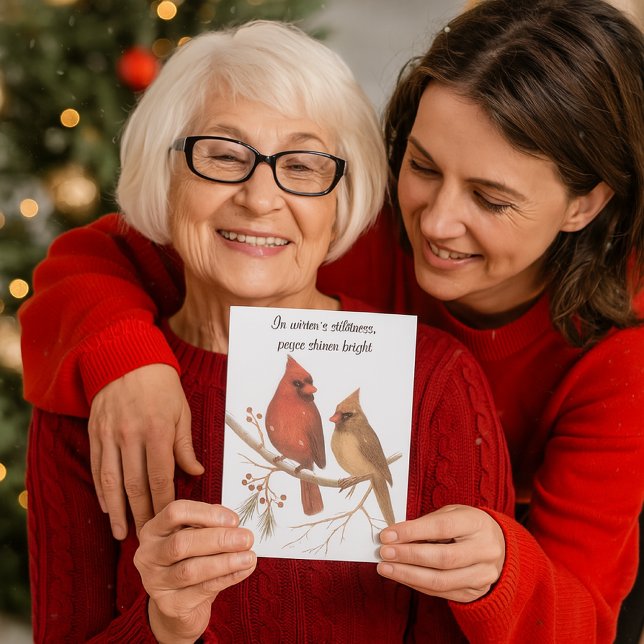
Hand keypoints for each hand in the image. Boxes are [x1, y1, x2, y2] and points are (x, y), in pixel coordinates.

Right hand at [89, 364, 203, 539]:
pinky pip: (96, 468)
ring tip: (122, 534)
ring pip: (111, 482)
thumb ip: (185, 445)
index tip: (168, 525)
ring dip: (117, 511)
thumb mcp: (181, 411)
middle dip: (142, 516)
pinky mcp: (95, 434)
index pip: (161, 477)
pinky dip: (101, 491)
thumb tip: (197, 474)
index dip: (164, 504)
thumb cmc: (161, 387)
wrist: (127, 358)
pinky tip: (106, 508)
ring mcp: (109, 436)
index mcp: (157, 431)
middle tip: (147, 540)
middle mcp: (131, 436)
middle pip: (135, 486)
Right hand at [134, 500, 255, 643]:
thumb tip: (233, 521)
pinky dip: (227, 578)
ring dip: (225, 561)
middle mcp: (148, 555)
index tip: (234, 519)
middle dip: (219, 539)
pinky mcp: (169, 605)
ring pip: (191, 570)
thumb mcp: (194, 536)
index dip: (206, 513)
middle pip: (181, 543)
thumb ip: (208, 524)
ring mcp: (155, 582)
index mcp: (153, 530)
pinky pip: (202, 590)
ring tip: (249, 556)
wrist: (178, 605)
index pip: (175, 513)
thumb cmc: (190, 560)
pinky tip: (243, 570)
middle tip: (246, 538)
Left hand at [377, 505, 504, 602]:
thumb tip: (393, 536)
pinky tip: (400, 575)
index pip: (442, 527)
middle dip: (408, 556)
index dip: (412, 531)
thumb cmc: (465, 525)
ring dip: (408, 574)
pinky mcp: (475, 592)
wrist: (496, 545)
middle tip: (384, 552)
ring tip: (385, 567)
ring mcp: (483, 574)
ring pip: (441, 580)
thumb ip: (426, 524)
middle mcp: (485, 550)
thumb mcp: (450, 513)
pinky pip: (441, 592)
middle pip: (442, 557)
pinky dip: (416, 584)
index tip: (387, 535)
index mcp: (477, 523)